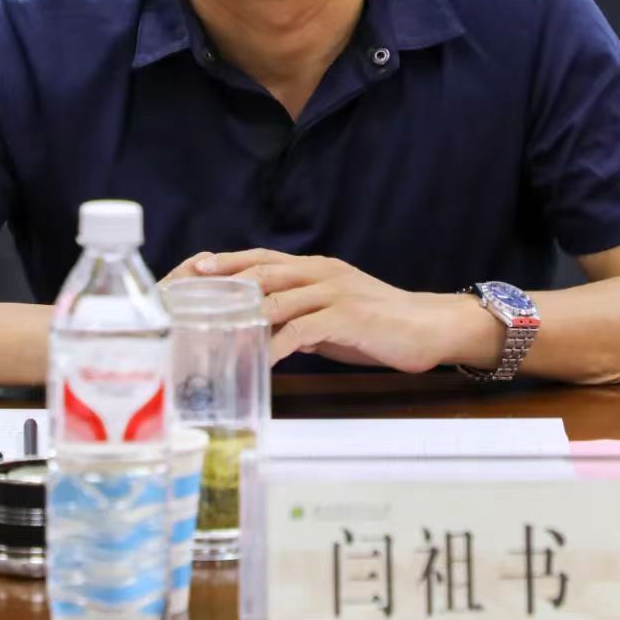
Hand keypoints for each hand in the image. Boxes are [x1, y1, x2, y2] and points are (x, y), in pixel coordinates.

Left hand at [188, 249, 500, 371]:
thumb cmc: (379, 324)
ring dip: (243, 316)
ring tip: (213, 332)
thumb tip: (264, 327)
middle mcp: (321, 273)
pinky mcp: (346, 318)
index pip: (262, 259)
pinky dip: (276, 346)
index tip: (193, 271)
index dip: (227, 263)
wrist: (429, 327)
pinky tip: (259, 361)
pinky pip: (301, 330)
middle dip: (224, 282)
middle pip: (262, 271)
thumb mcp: (332, 312)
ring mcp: (334, 293)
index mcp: (316, 268)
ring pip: (278, 298)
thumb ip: (300, 313)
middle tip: (189, 293)